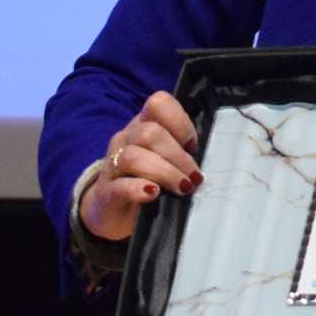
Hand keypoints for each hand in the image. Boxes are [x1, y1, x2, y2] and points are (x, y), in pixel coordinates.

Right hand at [77, 91, 200, 241]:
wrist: (114, 212)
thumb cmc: (150, 182)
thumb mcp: (167, 161)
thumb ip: (184, 153)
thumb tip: (209, 162)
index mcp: (143, 125)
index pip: (158, 103)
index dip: (179, 121)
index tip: (193, 146)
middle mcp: (126, 139)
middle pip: (149, 133)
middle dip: (177, 155)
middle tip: (193, 178)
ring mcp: (113, 166)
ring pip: (133, 157)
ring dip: (164, 172)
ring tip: (182, 188)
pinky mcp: (106, 193)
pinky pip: (119, 186)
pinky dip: (137, 189)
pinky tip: (152, 194)